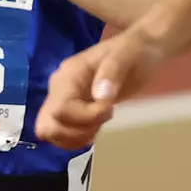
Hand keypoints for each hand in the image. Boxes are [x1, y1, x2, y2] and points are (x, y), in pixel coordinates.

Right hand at [35, 28, 167, 149]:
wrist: (142, 50)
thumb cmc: (135, 50)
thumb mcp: (127, 54)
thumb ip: (112, 72)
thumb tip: (100, 96)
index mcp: (68, 74)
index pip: (61, 109)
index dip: (85, 118)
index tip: (110, 109)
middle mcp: (59, 89)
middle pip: (48, 125)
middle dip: (76, 132)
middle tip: (101, 121)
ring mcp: (63, 101)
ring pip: (52, 133)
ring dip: (77, 137)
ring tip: (100, 123)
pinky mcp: (71, 112)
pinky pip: (62, 135)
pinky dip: (78, 139)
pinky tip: (96, 128)